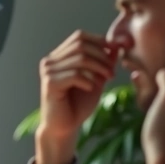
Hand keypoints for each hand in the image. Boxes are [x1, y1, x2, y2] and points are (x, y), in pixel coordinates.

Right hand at [34, 30, 115, 163]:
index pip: (79, 36)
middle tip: (112, 72)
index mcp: (59, 57)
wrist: (64, 127)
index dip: (100, 41)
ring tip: (107, 80)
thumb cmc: (78, 104)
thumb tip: (117, 44)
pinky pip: (75, 74)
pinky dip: (88, 80)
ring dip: (99, 68)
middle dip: (102, 56)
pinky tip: (91, 88)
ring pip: (80, 59)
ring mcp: (48, 72)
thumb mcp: (96, 79)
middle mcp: (50, 61)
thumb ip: (103, 62)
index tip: (115, 53)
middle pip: (80, 45)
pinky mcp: (49, 84)